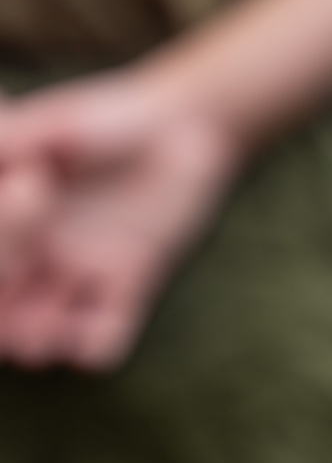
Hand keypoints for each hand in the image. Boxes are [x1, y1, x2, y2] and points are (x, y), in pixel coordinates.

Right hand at [0, 74, 238, 371]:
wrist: (182, 127)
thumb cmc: (111, 116)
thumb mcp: (59, 123)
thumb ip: (18, 142)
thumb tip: (7, 166)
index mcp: (10, 215)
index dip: (4, 230)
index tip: (38, 183)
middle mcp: (36, 251)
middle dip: (0, 313)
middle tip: (26, 295)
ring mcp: (81, 270)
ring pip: (36, 333)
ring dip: (36, 339)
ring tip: (47, 331)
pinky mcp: (130, 281)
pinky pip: (106, 333)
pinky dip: (97, 345)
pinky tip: (98, 334)